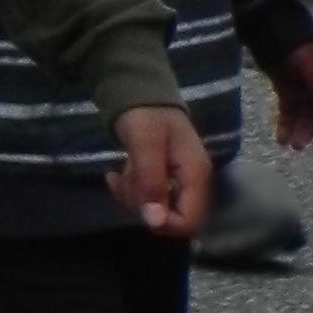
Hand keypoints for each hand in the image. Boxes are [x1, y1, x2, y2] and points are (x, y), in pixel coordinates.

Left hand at [107, 104, 212, 237]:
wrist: (138, 89)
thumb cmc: (145, 113)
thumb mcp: (145, 144)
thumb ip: (151, 182)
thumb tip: (155, 223)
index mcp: (196, 175)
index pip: (189, 221)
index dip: (162, 222)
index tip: (136, 203)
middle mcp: (192, 183)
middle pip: (171, 218)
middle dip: (142, 206)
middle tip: (121, 182)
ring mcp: (178, 181)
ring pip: (156, 210)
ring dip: (133, 197)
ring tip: (117, 175)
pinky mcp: (164, 178)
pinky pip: (148, 197)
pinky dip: (131, 190)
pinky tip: (115, 175)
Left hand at [273, 37, 312, 152]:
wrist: (266, 26)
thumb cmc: (292, 41)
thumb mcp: (307, 61)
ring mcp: (304, 89)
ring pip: (308, 116)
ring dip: (303, 132)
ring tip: (294, 146)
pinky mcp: (287, 90)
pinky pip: (289, 111)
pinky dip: (286, 125)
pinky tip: (280, 140)